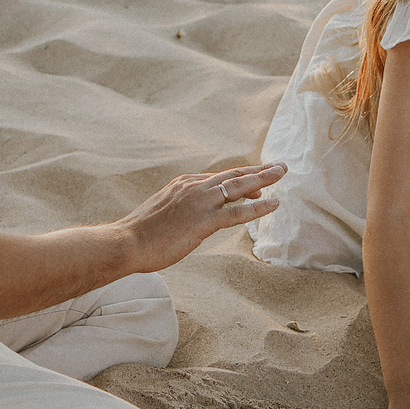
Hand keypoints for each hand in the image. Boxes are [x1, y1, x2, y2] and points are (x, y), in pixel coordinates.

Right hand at [120, 162, 285, 271]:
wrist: (126, 242)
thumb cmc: (140, 234)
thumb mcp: (162, 213)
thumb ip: (179, 209)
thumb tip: (188, 218)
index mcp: (183, 184)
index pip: (218, 178)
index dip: (241, 178)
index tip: (257, 179)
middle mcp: (193, 187)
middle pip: (233, 175)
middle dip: (258, 170)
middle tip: (279, 165)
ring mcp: (200, 202)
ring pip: (239, 186)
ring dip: (264, 179)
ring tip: (282, 173)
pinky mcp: (204, 220)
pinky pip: (237, 212)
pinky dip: (258, 207)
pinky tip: (273, 204)